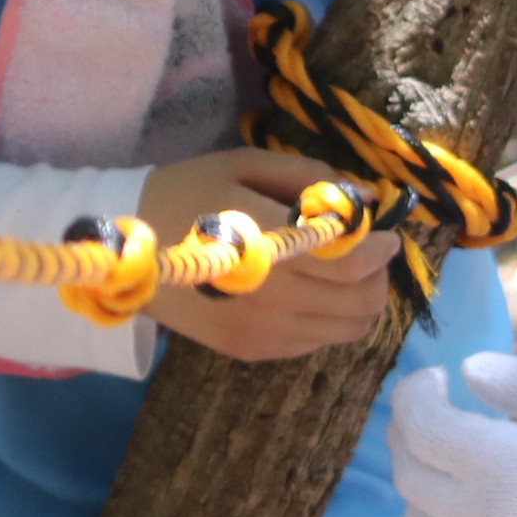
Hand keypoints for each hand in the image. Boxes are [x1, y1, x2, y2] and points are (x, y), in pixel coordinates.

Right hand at [135, 145, 397, 362]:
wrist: (130, 253)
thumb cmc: (189, 193)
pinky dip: (329, 317)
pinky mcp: (252, 351)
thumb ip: (311, 178)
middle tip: (363, 251)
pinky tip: (306, 291)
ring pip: (349, 329)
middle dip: (377, 275)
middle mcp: (268, 297)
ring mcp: (261, 331)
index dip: (380, 248)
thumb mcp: (246, 165)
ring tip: (340, 272)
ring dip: (359, 299)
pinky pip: (318, 342)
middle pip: (361, 302)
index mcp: (266, 242)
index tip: (386, 233)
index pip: (350, 261)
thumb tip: (367, 199)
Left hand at [388, 351, 516, 516]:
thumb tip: (469, 373)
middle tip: (435, 411)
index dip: (414, 396)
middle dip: (410, 436)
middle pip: (409, 477)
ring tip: (456, 460)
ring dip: (424, 485)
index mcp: (501, 466)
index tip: (435, 381)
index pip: (420, 428)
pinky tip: (493, 503)